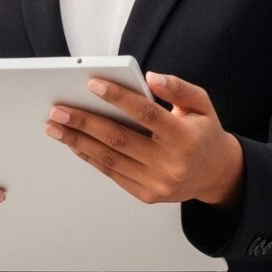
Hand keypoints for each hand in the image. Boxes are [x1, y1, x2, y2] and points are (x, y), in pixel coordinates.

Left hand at [47, 72, 245, 207]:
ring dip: (78, 142)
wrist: (215, 174)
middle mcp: (170, 163)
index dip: (118, 98)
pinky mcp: (146, 194)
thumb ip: (178, 88)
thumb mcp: (201, 104)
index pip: (146, 114)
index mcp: (184, 137)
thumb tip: (151, 77)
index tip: (93, 84)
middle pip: (119, 139)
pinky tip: (75, 143)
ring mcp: (157, 182)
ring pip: (110, 159)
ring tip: (56, 127)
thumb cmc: (204, 133)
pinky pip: (112, 173)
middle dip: (84, 123)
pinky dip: (90, 157)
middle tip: (58, 110)